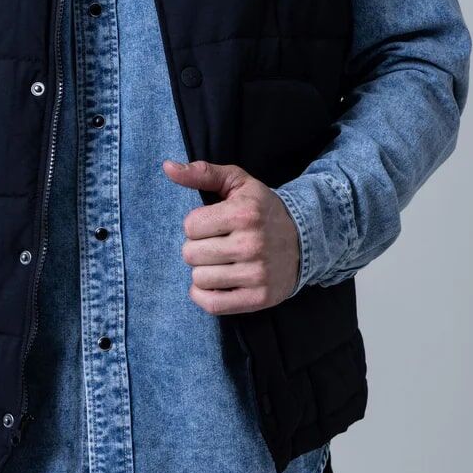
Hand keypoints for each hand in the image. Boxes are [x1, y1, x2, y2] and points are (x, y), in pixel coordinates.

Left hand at [163, 159, 299, 312]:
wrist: (305, 239)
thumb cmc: (262, 210)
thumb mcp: (238, 183)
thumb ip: (202, 173)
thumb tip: (167, 167)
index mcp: (243, 213)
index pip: (190, 226)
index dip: (197, 225)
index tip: (214, 225)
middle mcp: (251, 244)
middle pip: (191, 254)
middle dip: (198, 248)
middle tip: (217, 245)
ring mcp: (257, 274)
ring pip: (199, 279)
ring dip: (203, 271)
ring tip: (221, 262)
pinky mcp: (259, 298)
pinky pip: (212, 304)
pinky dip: (205, 296)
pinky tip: (214, 283)